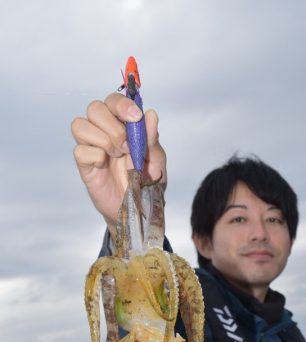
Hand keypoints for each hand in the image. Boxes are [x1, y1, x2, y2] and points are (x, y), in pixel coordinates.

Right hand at [71, 93, 165, 230]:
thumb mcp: (156, 160)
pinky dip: (95, 156)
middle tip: (127, 147)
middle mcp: (104, 131)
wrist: (139, 209)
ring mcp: (92, 146)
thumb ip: (151, 139)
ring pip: (80, 125)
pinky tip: (105, 166)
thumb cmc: (147, 181)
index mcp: (123, 124)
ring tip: (116, 156)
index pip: (114, 101)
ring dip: (102, 140)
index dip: (122, 105)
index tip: (135, 118)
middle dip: (112, 126)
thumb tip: (150, 114)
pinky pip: (79, 150)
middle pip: (94, 108)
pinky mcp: (84, 164)